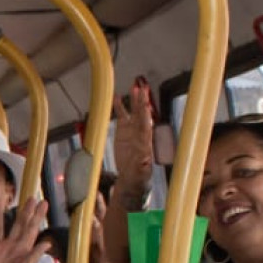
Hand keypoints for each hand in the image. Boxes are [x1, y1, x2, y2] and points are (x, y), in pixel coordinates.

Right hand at [112, 78, 155, 195]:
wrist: (130, 174)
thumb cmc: (138, 174)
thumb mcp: (141, 172)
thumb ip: (143, 165)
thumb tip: (145, 159)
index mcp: (145, 141)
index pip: (146, 126)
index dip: (145, 116)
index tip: (145, 106)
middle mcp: (140, 132)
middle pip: (142, 114)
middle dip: (142, 102)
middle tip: (142, 90)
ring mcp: (132, 129)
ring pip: (134, 111)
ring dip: (134, 100)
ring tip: (135, 88)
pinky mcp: (123, 129)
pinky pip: (122, 114)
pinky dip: (119, 106)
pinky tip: (116, 97)